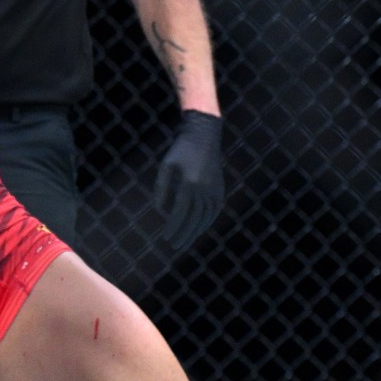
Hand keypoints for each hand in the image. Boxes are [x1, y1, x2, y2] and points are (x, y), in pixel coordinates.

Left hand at [153, 110, 223, 249]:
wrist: (204, 134)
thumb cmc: (181, 150)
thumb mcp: (166, 166)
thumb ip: (161, 189)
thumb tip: (160, 212)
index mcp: (190, 183)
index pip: (180, 212)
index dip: (173, 226)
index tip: (166, 237)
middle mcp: (204, 188)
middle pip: (194, 218)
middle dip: (184, 234)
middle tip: (174, 246)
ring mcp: (214, 188)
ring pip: (205, 217)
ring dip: (195, 231)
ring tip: (186, 242)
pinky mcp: (220, 188)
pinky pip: (214, 210)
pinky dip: (207, 222)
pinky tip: (199, 229)